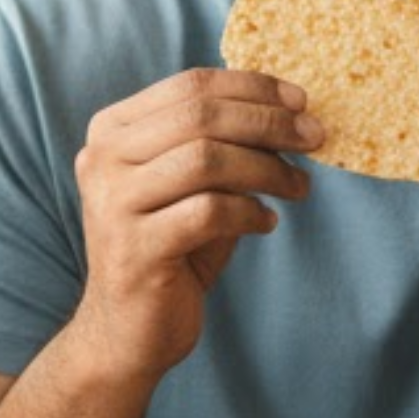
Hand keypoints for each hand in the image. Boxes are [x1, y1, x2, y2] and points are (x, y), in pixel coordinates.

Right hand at [70, 68, 317, 383]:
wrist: (127, 332)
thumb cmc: (171, 249)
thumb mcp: (192, 185)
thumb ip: (223, 144)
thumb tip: (291, 111)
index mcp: (113, 131)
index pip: (190, 85)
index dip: (253, 87)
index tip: (301, 101)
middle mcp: (103, 159)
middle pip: (200, 115)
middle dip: (269, 123)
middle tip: (315, 138)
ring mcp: (114, 204)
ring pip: (206, 159)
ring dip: (267, 168)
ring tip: (298, 186)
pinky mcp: (135, 249)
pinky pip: (209, 212)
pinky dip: (250, 212)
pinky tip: (266, 223)